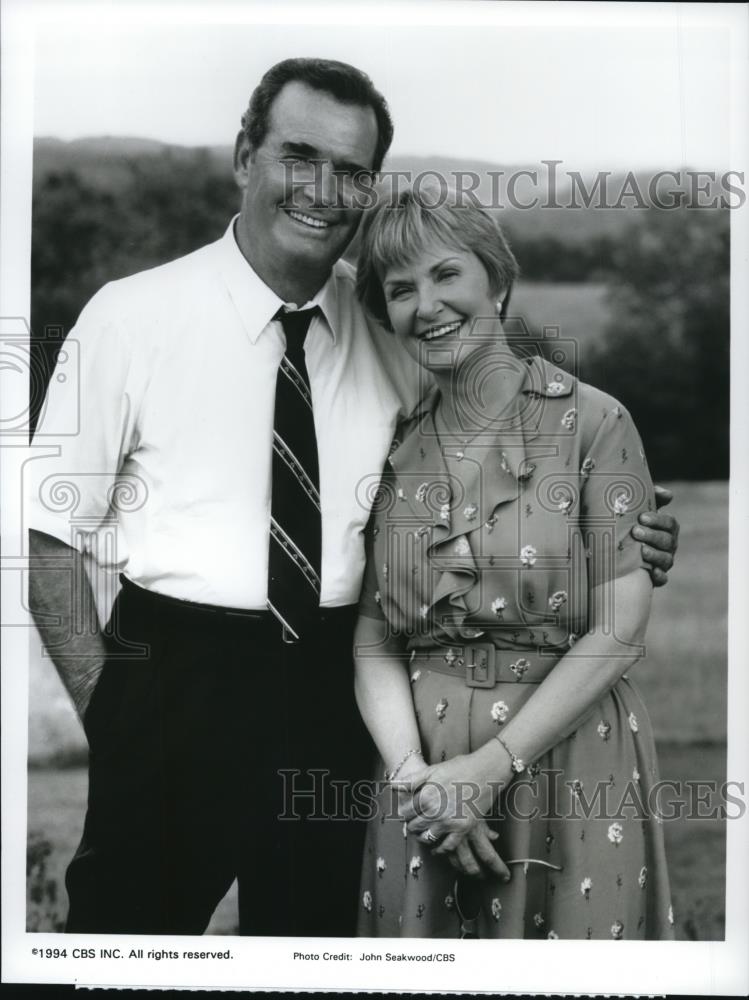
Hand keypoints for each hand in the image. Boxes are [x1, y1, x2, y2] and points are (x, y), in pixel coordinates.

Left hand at [395, 754, 510, 878]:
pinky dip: (440, 849)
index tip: (408, 812)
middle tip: (415, 822)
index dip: (404, 812)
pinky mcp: (463, 828)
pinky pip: (447, 846)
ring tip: (423, 832)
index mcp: (426, 796)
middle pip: (414, 826)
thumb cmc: (459, 767)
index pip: (405, 812)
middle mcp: (435, 811)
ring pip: (427, 838)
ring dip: (423, 836)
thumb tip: (392, 786)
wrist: (486, 771)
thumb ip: (411, 780)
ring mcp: (449, 821)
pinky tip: (437, 847)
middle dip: (412, 825)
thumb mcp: (433, 770)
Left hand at [633, 486, 678, 586]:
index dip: (658, 520)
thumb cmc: (629, 524)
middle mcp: (668, 545)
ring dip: (655, 555)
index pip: (669, 523)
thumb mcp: (637, 509)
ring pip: (666, 559)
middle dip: (652, 536)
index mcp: (666, 528)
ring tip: (641, 550)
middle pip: (667, 540)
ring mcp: (663, 562)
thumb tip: (667, 494)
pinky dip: (659, 576)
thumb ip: (650, 497)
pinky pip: (662, 579)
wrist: (616, 550)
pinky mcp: (656, 577)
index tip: (641, 517)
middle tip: (635, 531)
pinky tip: (652, 572)